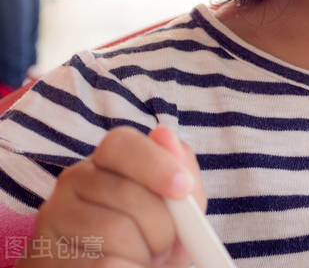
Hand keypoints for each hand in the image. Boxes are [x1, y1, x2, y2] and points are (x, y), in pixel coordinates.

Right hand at [22, 126, 205, 266]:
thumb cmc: (147, 241)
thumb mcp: (174, 209)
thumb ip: (181, 173)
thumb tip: (164, 133)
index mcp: (107, 159)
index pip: (121, 143)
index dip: (156, 164)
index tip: (183, 189)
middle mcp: (73, 179)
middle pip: (129, 194)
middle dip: (162, 227)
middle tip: (166, 246)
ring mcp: (53, 215)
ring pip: (116, 231)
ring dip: (143, 254)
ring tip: (140, 259)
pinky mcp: (45, 253)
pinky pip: (104, 263)